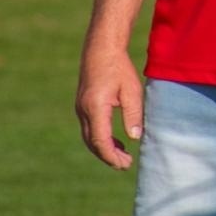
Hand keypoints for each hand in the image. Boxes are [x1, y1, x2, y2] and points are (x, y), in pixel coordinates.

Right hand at [76, 46, 143, 168]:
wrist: (101, 50)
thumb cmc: (119, 68)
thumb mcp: (131, 90)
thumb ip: (133, 114)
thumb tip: (135, 138)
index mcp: (95, 107)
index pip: (100, 141)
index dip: (112, 156)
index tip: (125, 165)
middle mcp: (83, 110)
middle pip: (92, 143)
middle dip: (108, 157)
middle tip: (126, 165)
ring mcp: (80, 109)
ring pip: (89, 138)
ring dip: (104, 149)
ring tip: (123, 157)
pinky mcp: (83, 106)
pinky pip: (89, 129)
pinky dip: (100, 139)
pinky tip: (115, 142)